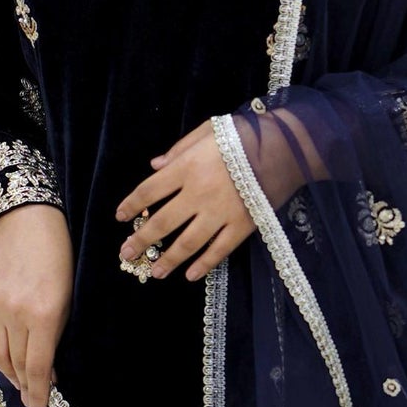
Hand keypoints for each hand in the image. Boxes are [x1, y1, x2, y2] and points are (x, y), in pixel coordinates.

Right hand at [0, 204, 71, 406]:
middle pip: (14, 363)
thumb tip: (44, 374)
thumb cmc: (58, 262)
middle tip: (30, 399)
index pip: (36, 367)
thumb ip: (54, 337)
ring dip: (6, 372)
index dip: (38, 392)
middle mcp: (13, 311)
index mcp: (43, 314)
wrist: (28, 222)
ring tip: (16, 383)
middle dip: (24, 385)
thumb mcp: (67, 300)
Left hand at [115, 121, 254, 281]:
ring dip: (169, 259)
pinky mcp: (242, 226)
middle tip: (126, 254)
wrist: (286, 147)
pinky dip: (205, 264)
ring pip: (188, 243)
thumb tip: (154, 166)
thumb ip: (179, 149)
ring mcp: (220, 213)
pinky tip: (191, 275)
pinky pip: (220, 250)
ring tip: (155, 271)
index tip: (120, 216)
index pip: (149, 190)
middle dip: (141, 240)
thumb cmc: (244, 135)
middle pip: (163, 222)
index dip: (132, 204)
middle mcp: (198, 193)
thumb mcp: (207, 131)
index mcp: (187, 167)